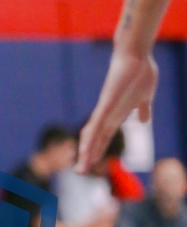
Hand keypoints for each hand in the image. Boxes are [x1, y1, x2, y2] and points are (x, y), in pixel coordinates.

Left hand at [76, 47, 157, 172]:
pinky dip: (92, 136)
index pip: (104, 137)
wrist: (136, 54)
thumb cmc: (140, 72)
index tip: (92, 163)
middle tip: (80, 172)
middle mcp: (108, 114)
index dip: (98, 150)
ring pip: (93, 134)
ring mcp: (106, 108)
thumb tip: (143, 120)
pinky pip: (97, 122)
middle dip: (88, 155)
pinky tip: (85, 147)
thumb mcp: (145, 97)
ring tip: (81, 167)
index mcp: (116, 115)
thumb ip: (143, 109)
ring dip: (87, 151)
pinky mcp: (106, 102)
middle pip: (95, 139)